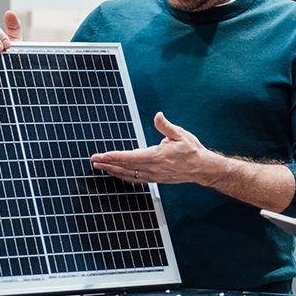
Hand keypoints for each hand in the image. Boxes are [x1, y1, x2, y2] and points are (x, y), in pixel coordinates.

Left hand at [90, 112, 223, 185]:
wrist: (202, 168)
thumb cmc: (191, 150)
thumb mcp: (180, 134)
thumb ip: (166, 126)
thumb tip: (157, 115)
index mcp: (157, 156)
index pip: (131, 157)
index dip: (114, 156)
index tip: (101, 155)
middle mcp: (153, 169)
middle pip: (125, 167)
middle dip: (108, 163)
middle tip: (93, 160)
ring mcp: (154, 176)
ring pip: (128, 175)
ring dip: (113, 170)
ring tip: (100, 167)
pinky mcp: (155, 179)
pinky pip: (135, 179)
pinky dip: (123, 176)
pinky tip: (116, 174)